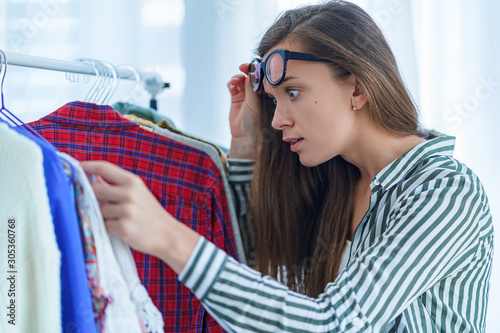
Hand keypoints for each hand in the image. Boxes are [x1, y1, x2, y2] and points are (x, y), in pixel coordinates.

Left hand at [80, 160, 199, 272]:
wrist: (167, 234)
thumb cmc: (150, 214)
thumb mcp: (138, 193)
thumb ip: (117, 185)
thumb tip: (92, 178)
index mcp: (132, 181)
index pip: (103, 167)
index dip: (85, 166)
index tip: (74, 168)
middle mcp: (129, 193)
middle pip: (95, 189)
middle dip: (87, 195)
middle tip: (85, 201)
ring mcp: (126, 210)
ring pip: (97, 209)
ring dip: (99, 215)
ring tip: (112, 219)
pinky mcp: (123, 227)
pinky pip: (103, 225)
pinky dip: (106, 227)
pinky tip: (117, 228)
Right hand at [227, 63, 261, 158]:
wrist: (244, 134)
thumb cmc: (254, 121)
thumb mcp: (254, 104)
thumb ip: (252, 89)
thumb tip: (251, 74)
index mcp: (263, 92)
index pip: (260, 76)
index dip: (256, 69)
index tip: (252, 65)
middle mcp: (254, 92)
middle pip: (249, 75)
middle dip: (246, 69)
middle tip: (242, 67)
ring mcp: (244, 94)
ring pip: (240, 79)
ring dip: (237, 77)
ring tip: (235, 81)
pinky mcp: (235, 97)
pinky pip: (232, 86)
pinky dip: (231, 83)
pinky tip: (232, 86)